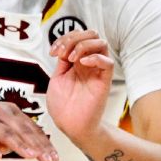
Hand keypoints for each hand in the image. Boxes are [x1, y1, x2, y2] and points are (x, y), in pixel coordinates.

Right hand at [0, 96, 57, 160]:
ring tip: (30, 156)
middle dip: (37, 146)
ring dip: (19, 145)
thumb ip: (10, 137)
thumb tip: (21, 151)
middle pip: (22, 130)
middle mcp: (0, 112)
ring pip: (5, 132)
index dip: (44, 143)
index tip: (54, 156)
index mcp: (9, 111)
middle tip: (48, 160)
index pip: (31, 128)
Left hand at [47, 30, 114, 144]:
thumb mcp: (57, 79)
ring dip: (83, 45)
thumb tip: (63, 48)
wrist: (71, 126)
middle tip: (62, 53)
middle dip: (73, 38)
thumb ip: (62, 62)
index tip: (53, 52)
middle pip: (91, 34)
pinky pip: (108, 62)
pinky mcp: (104, 81)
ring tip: (72, 58)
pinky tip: (81, 63)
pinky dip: (95, 57)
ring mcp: (96, 71)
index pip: (77, 36)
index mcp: (76, 62)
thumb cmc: (64, 107)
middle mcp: (88, 63)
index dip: (64, 38)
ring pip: (101, 43)